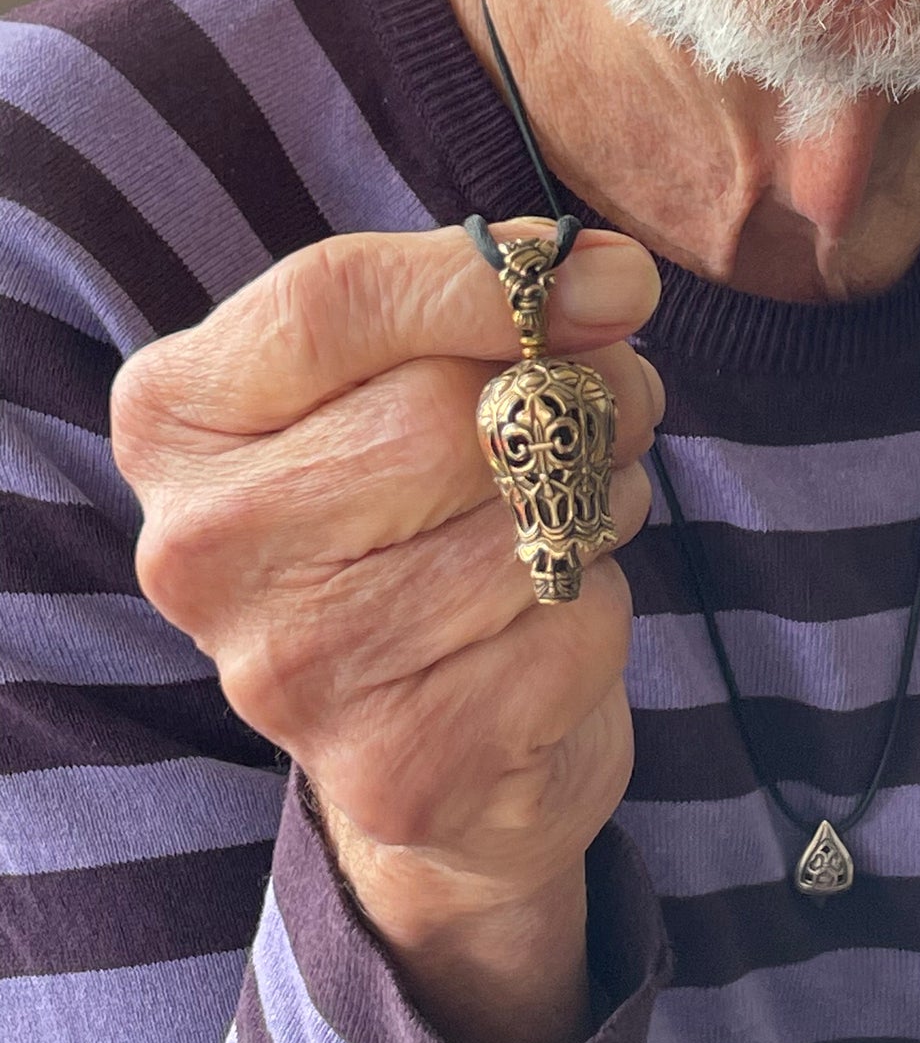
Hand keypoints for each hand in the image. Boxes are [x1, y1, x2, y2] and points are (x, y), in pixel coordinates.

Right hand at [112, 221, 662, 1042]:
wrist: (433, 734)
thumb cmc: (419, 507)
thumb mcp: (407, 373)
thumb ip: (481, 298)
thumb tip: (606, 278)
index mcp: (179, 419)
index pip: (330, 302)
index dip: (493, 279)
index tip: (618, 282)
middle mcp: (200, 547)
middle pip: (441, 413)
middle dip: (579, 395)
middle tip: (615, 407)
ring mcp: (286, 672)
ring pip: (523, 522)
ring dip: (600, 499)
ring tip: (569, 513)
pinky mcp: (396, 764)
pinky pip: (570, 625)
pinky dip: (601, 602)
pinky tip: (554, 615)